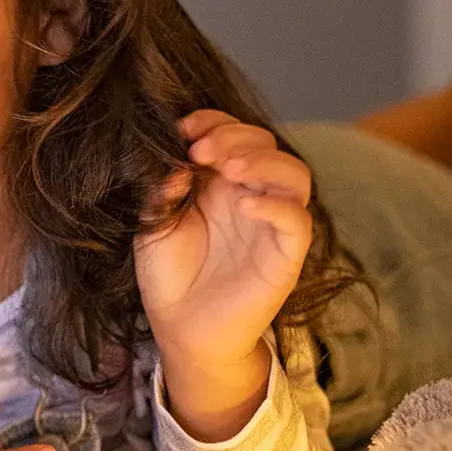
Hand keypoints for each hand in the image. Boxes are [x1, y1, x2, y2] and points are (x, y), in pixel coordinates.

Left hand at [135, 111, 311, 437]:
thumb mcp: (154, 222)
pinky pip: (297, 222)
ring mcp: (271, 224)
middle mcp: (251, 195)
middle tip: (201, 150)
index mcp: (220, 182)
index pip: (234, 133)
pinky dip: (277, 206)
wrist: (179, 328)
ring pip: (295, 175)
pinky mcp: (285, 256)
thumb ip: (163, 190)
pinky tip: (246, 204)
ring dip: (263, 161)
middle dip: (235, 136)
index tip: (183, 128)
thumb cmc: (168, 273)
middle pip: (267, 145)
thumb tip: (176, 162)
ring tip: (228, 167)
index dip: (214, 122)